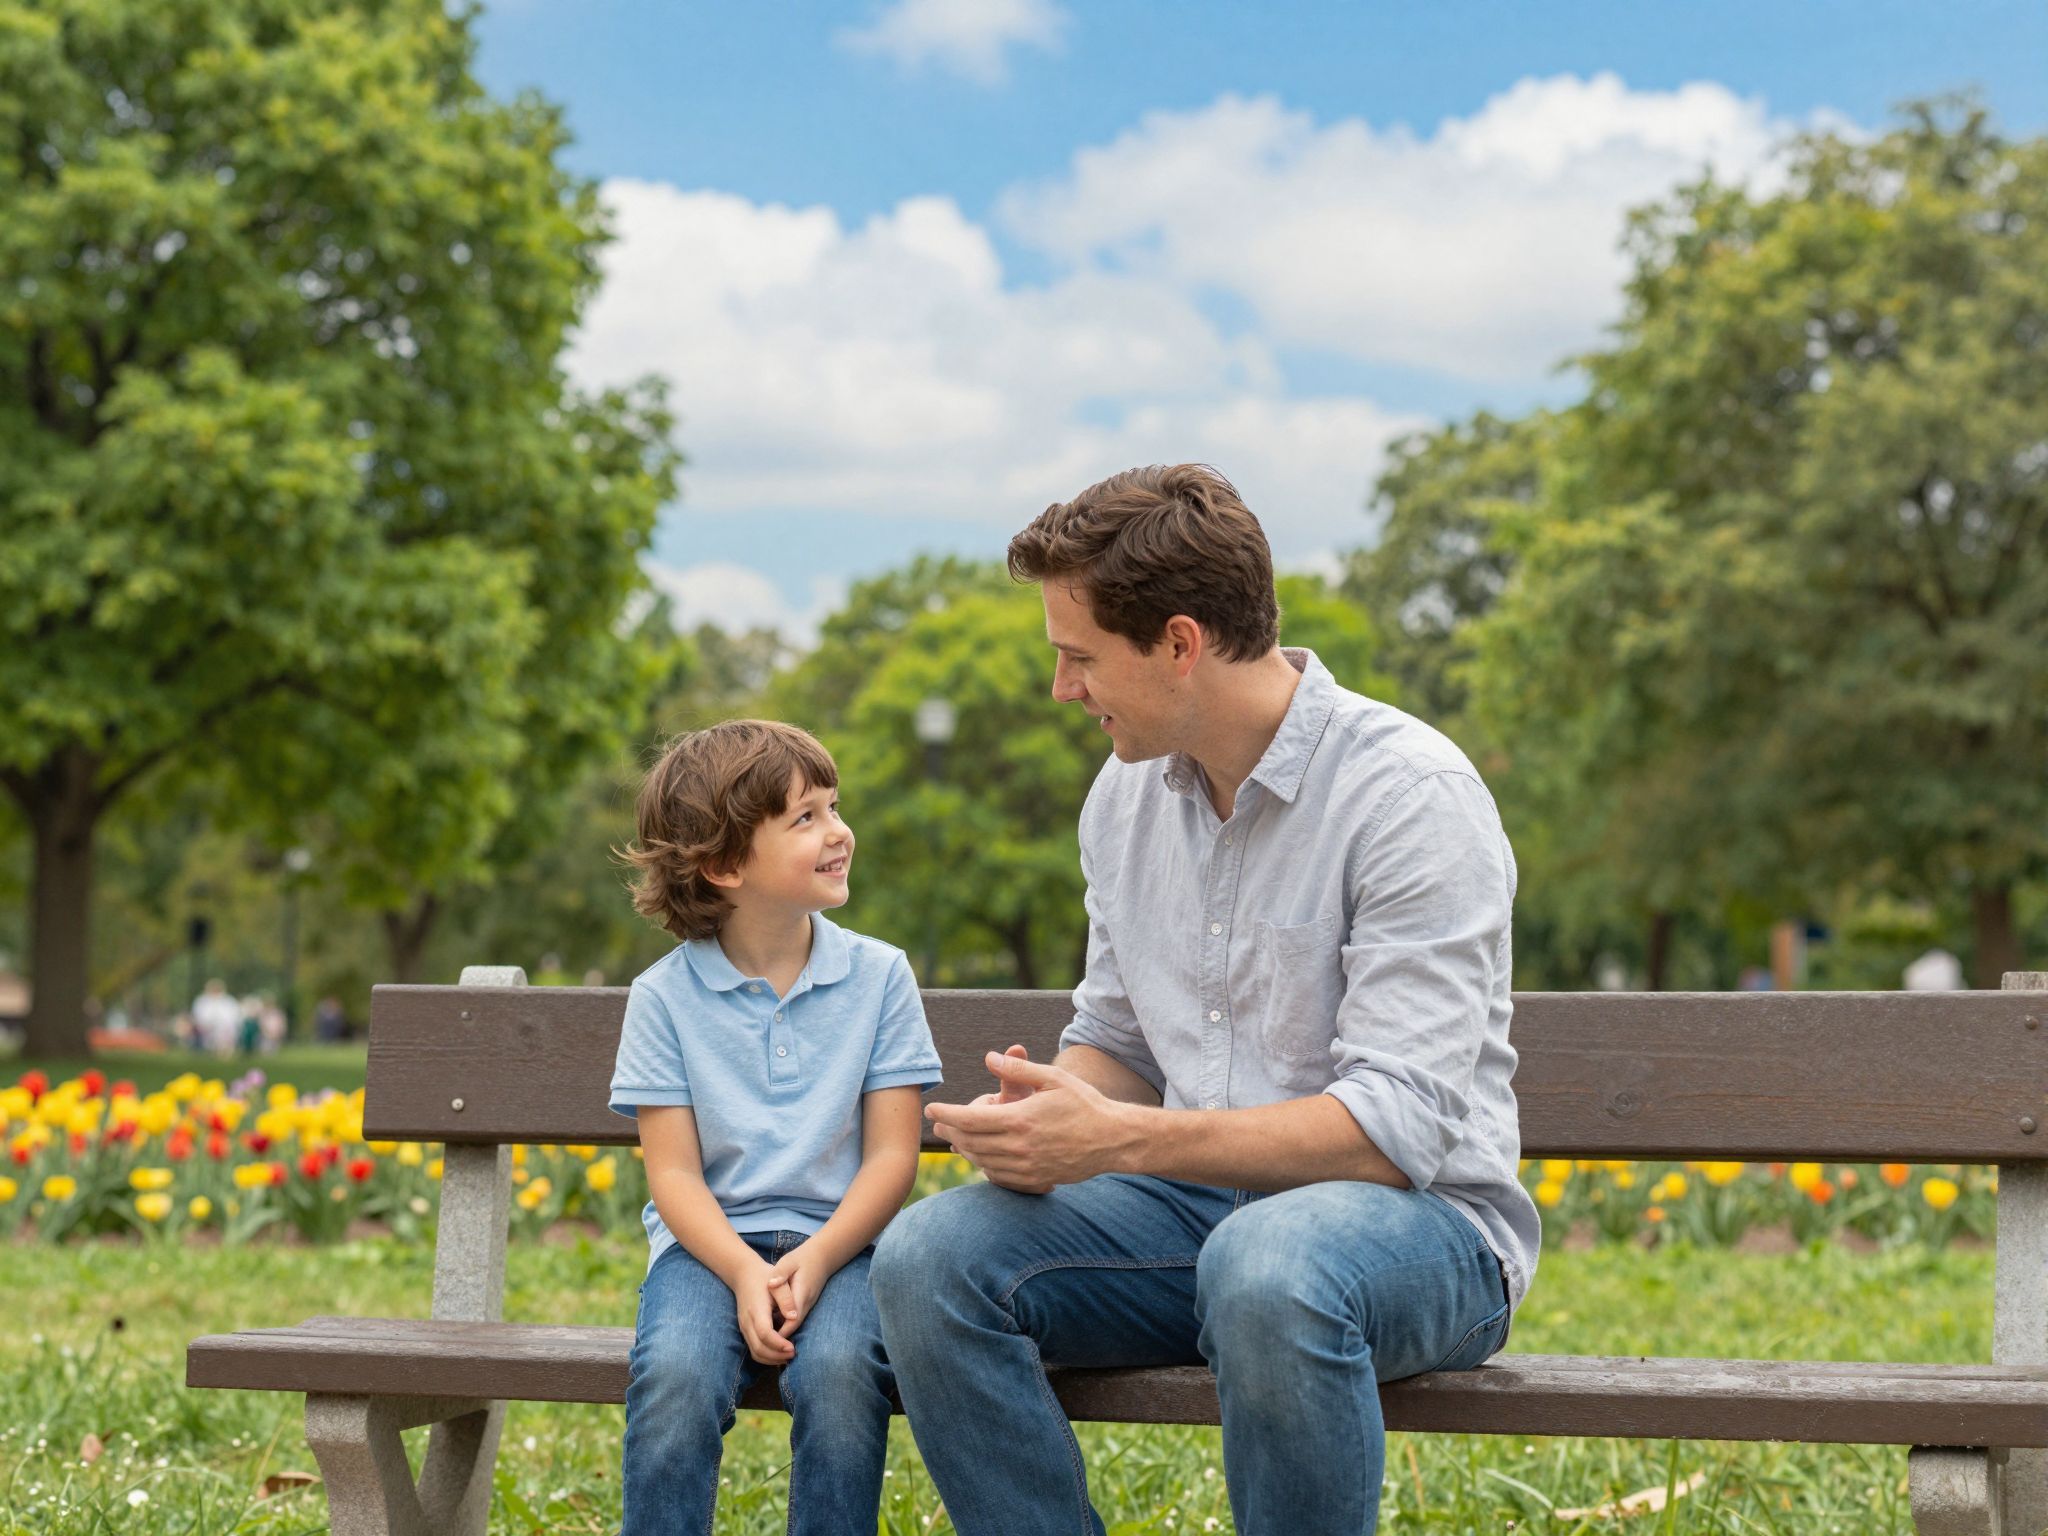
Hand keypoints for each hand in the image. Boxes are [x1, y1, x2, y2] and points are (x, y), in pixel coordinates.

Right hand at [731, 1260, 795, 1365]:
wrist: (744, 1275)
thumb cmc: (765, 1277)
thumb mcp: (778, 1283)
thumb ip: (786, 1299)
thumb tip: (793, 1317)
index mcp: (756, 1310)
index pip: (764, 1333)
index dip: (778, 1344)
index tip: (793, 1348)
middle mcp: (747, 1322)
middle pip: (758, 1347)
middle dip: (776, 1355)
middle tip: (794, 1354)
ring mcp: (744, 1328)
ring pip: (755, 1352)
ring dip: (771, 1359)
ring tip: (788, 1357)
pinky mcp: (745, 1331)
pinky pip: (753, 1349)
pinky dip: (766, 1356)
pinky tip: (779, 1354)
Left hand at [764, 1242, 837, 1340]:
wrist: (822, 1257)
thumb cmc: (803, 1259)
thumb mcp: (790, 1261)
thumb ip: (781, 1272)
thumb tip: (771, 1284)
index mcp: (801, 1295)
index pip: (791, 1320)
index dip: (780, 1333)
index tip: (765, 1341)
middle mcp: (805, 1304)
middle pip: (793, 1328)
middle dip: (780, 1341)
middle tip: (762, 1350)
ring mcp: (806, 1306)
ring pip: (794, 1327)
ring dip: (781, 1336)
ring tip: (764, 1346)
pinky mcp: (804, 1306)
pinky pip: (794, 1322)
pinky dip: (783, 1328)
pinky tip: (770, 1330)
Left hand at [924, 1051, 1132, 1194]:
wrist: (1113, 1140)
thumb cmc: (1084, 1103)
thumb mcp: (1053, 1078)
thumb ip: (1018, 1070)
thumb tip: (989, 1057)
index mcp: (1020, 1119)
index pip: (969, 1119)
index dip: (946, 1113)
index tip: (932, 1109)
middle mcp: (1019, 1147)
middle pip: (970, 1142)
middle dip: (951, 1131)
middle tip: (940, 1122)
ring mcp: (1027, 1168)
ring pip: (982, 1161)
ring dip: (965, 1149)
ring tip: (957, 1137)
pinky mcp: (1035, 1181)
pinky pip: (998, 1177)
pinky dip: (984, 1166)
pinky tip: (982, 1157)